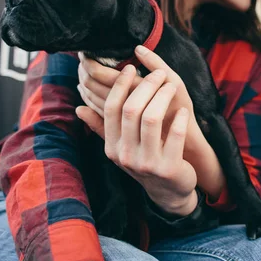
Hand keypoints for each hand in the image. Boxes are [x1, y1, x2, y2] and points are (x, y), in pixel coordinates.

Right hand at [77, 46, 226, 199]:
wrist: (169, 192)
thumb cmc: (144, 161)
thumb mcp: (121, 148)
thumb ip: (101, 127)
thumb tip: (78, 108)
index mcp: (112, 147)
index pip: (111, 109)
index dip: (120, 85)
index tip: (131, 68)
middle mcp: (126, 155)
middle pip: (131, 110)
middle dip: (146, 86)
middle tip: (158, 73)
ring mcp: (147, 163)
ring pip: (151, 118)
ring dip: (162, 97)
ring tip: (171, 86)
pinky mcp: (168, 168)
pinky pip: (174, 135)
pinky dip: (179, 120)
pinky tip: (182, 111)